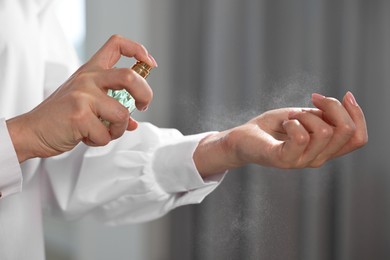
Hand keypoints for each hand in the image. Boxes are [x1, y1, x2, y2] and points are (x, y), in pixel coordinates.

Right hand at [7, 35, 157, 161]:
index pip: (117, 44)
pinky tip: (87, 137)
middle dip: (145, 94)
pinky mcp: (79, 114)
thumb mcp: (86, 103)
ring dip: (119, 129)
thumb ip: (111, 106)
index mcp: (91, 71)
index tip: (149, 63)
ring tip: (104, 131)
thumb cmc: (60, 116)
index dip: (138, 50)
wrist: (32, 130)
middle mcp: (88, 78)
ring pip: (122, 113)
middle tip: (143, 106)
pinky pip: (106, 134)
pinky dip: (101, 141)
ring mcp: (83, 95)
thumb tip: (132, 122)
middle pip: (129, 76)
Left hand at [193, 91, 367, 176]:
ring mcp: (301, 162)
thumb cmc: (272, 126)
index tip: (344, 95)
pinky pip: (301, 138)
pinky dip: (293, 122)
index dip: (358, 114)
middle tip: (310, 100)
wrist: (242, 138)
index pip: (359, 138)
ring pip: (325, 132)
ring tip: (290, 116)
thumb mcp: (305, 115)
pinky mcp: (283, 160)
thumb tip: (345, 100)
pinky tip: (284, 124)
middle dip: (332, 106)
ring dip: (306, 114)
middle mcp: (318, 159)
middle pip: (346, 131)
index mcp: (325, 149)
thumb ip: (325, 114)